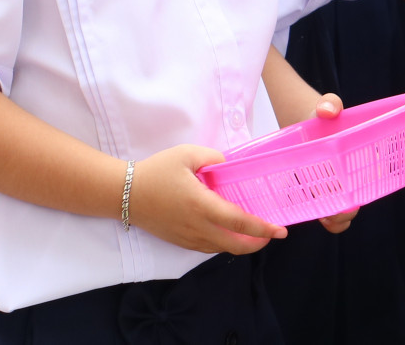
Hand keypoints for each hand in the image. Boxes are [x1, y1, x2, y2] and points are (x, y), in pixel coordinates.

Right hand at [132, 146, 285, 253]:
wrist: (123, 193)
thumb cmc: (155, 172)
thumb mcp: (186, 154)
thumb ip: (214, 157)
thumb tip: (229, 165)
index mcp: (201, 206)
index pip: (239, 223)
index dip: (263, 229)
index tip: (280, 230)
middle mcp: (197, 227)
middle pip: (235, 245)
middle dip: (258, 243)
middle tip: (272, 235)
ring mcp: (187, 237)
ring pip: (222, 248)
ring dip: (241, 244)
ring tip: (254, 233)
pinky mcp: (179, 241)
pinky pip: (208, 248)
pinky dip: (224, 244)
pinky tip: (229, 233)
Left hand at [297, 92, 358, 232]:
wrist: (306, 125)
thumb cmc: (322, 116)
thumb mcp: (326, 106)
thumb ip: (329, 104)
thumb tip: (328, 110)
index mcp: (366, 154)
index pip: (377, 176)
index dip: (371, 189)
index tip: (355, 197)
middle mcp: (358, 173)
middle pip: (362, 199)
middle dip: (350, 210)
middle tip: (335, 212)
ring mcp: (343, 186)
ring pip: (349, 211)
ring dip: (340, 220)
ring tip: (326, 218)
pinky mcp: (328, 195)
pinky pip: (335, 216)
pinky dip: (330, 222)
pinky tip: (319, 218)